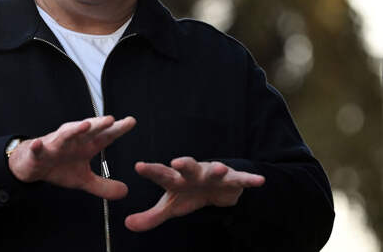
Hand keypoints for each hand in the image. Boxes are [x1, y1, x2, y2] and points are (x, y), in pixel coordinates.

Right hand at [8, 115, 135, 199]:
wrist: (34, 166)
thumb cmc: (60, 167)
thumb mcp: (84, 180)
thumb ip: (103, 186)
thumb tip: (125, 192)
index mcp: (86, 145)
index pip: (105, 135)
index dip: (118, 128)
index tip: (132, 121)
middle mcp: (73, 140)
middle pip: (88, 131)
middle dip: (99, 124)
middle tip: (111, 120)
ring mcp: (56, 145)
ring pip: (66, 135)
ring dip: (75, 129)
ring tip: (85, 125)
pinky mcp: (39, 152)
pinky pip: (38, 148)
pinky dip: (37, 146)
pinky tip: (38, 144)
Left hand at [125, 156, 264, 231]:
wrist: (215, 187)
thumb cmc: (188, 194)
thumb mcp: (170, 207)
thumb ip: (151, 216)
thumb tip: (128, 224)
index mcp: (176, 179)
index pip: (160, 174)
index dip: (150, 170)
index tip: (138, 166)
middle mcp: (193, 172)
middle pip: (186, 166)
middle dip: (183, 163)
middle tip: (175, 162)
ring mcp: (213, 174)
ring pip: (214, 170)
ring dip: (217, 169)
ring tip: (219, 168)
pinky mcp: (232, 180)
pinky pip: (241, 180)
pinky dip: (250, 180)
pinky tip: (259, 181)